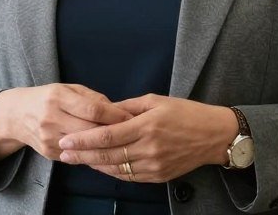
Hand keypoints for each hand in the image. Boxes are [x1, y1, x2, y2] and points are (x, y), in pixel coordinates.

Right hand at [0, 84, 132, 162]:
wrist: (17, 114)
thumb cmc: (49, 97)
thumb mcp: (68, 88)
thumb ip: (92, 98)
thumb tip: (118, 110)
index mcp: (58, 97)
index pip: (92, 109)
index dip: (114, 114)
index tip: (131, 117)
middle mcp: (51, 118)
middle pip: (90, 130)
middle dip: (114, 132)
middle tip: (133, 133)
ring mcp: (49, 138)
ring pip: (84, 146)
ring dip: (105, 146)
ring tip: (123, 144)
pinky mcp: (49, 153)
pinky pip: (76, 155)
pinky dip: (92, 153)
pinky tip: (104, 152)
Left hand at [57, 94, 237, 182]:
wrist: (214, 135)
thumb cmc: (186, 113)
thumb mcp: (156, 101)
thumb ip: (127, 108)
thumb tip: (104, 112)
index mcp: (146, 126)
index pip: (107, 135)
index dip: (84, 140)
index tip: (67, 140)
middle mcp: (149, 148)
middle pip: (107, 155)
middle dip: (82, 155)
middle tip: (63, 153)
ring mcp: (154, 165)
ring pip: (116, 169)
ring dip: (94, 165)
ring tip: (77, 160)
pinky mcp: (159, 176)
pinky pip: (129, 177)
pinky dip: (112, 172)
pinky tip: (100, 166)